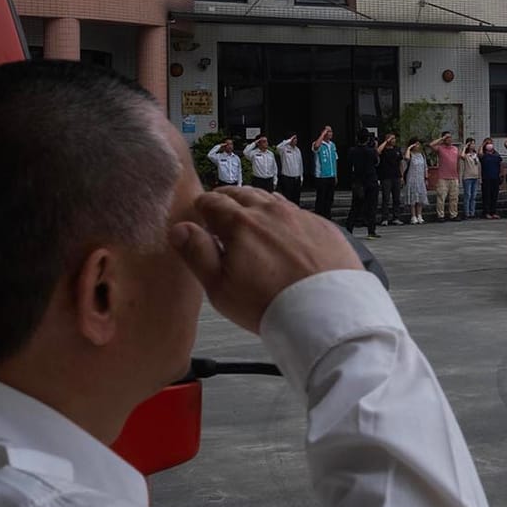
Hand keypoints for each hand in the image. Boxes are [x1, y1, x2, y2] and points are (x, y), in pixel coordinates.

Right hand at [171, 187, 362, 331]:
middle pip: (242, 194)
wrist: (326, 312)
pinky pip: (297, 214)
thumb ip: (197, 253)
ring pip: (271, 200)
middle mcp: (270, 211)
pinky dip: (285, 219)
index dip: (202, 207)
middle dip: (227, 200)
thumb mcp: (219, 287)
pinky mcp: (323, 227)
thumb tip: (180, 229)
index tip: (199, 213)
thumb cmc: (269, 304)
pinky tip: (284, 235)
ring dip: (256, 206)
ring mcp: (299, 216)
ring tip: (250, 219)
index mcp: (240, 222)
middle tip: (221, 211)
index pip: (212, 201)